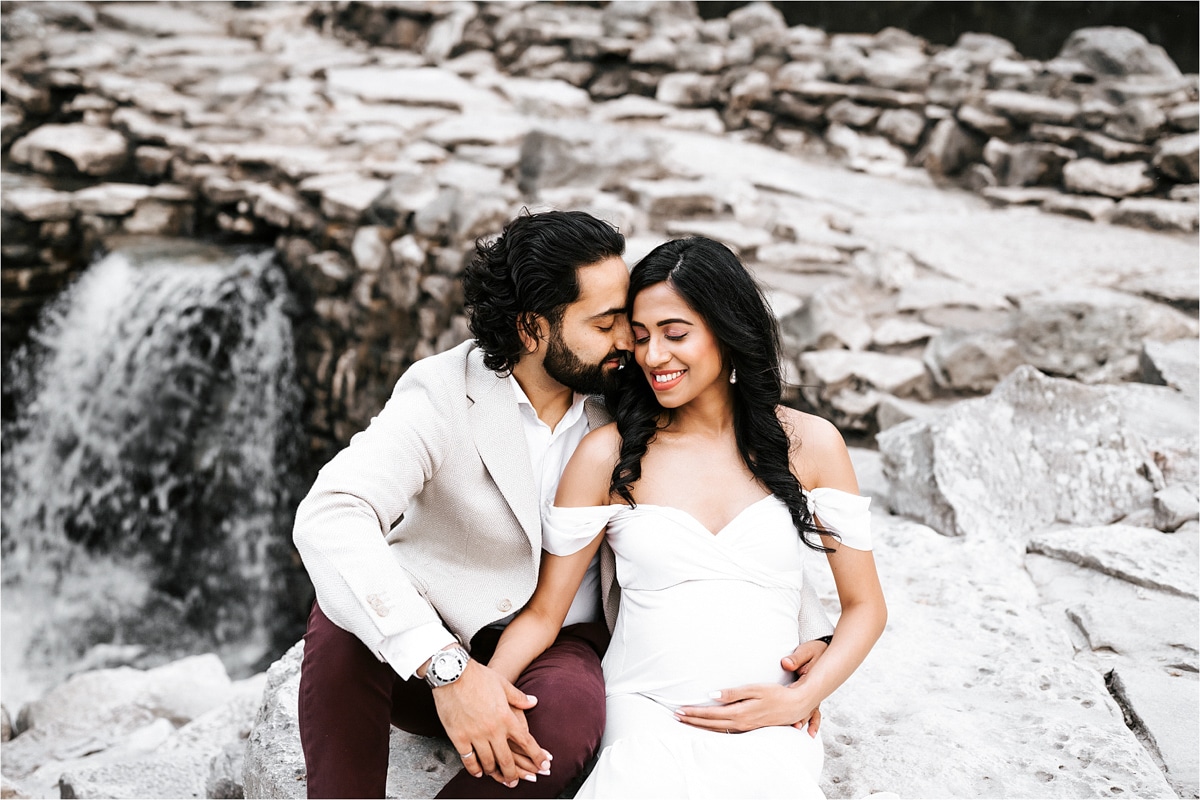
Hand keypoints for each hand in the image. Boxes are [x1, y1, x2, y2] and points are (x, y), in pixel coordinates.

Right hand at [431, 661, 552, 786]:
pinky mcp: (459, 737)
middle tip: (517, 780)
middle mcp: (493, 730)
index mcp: (506, 717)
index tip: (544, 765)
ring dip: (495, 773)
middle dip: (514, 773)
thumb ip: (519, 698)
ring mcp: (475, 735)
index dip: (537, 756)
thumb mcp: (503, 685)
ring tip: (499, 777)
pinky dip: (475, 769)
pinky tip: (479, 772)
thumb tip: (533, 702)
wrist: (453, 674)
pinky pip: (468, 760)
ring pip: (488, 762)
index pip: (526, 741)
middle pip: (507, 759)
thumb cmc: (478, 677)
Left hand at [675, 683, 819, 734]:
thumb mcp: (754, 688)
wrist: (796, 705)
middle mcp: (740, 723)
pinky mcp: (750, 727)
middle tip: (676, 717)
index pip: (711, 714)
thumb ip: (733, 693)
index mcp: (739, 713)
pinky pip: (727, 730)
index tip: (680, 710)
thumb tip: (712, 695)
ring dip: (701, 725)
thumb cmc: (776, 694)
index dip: (694, 713)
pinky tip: (708, 726)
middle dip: (693, 721)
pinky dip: (713, 728)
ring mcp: (745, 727)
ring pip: (717, 729)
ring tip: (687, 722)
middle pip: (711, 724)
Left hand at [783, 640, 827, 735]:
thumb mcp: (806, 652)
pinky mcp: (813, 696)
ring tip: (799, 729)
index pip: (798, 691)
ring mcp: (814, 695)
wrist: (826, 650)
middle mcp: (813, 690)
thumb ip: (796, 659)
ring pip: (809, 710)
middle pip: (805, 704)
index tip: (783, 708)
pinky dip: (813, 721)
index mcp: (809, 679)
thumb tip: (785, 664)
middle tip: (795, 726)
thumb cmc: (814, 651)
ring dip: (805, 720)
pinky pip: (813, 711)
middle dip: (800, 715)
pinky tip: (811, 733)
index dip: (790, 699)